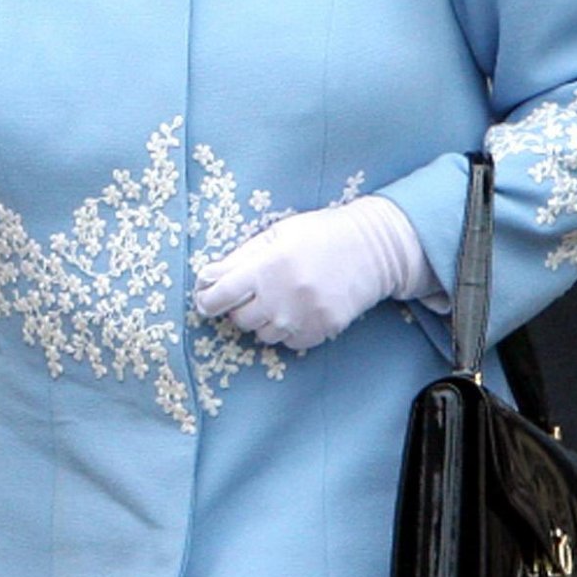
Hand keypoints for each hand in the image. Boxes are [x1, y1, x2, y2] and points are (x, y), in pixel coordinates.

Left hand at [193, 195, 435, 350]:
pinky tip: (298, 308)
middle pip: (239, 319)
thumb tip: (206, 279)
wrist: (372, 249)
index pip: (220, 295)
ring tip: (279, 297)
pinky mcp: (320, 332)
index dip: (207, 299)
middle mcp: (281, 298)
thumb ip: (240, 257)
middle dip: (239, 306)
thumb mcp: (277, 233)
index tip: (205, 299)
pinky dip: (287, 329)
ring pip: (262, 334)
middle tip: (254, 290)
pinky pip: (288, 342)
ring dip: (263, 319)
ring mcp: (301, 318)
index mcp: (267, 267)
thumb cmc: (320, 234)